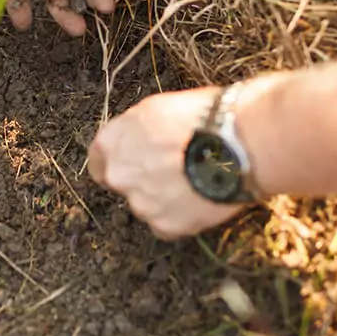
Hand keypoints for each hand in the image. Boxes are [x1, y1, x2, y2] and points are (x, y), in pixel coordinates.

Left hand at [88, 88, 244, 239]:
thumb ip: (137, 130)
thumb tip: (140, 140)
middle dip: (141, 179)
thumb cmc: (201, 115)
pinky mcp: (165, 226)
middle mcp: (118, 174)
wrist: (237, 142)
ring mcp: (140, 203)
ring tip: (194, 183)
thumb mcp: (157, 109)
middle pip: (122, 183)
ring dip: (163, 199)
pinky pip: (167, 226)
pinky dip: (180, 217)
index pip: (99, 159)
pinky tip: (200, 200)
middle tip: (170, 172)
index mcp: (111, 142)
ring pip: (146, 205)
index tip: (130, 162)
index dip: (117, 160)